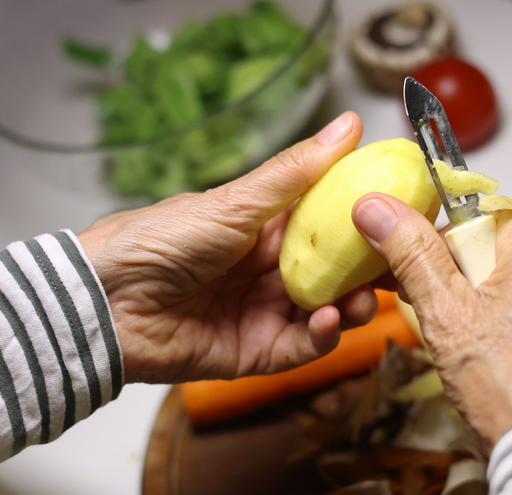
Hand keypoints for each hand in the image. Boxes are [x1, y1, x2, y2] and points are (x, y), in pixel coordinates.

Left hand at [79, 112, 377, 383]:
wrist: (107, 302)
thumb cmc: (163, 239)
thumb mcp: (237, 202)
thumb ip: (297, 172)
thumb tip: (349, 125)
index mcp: (268, 230)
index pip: (331, 226)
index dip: (367, 225)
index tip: (404, 219)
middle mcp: (272, 272)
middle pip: (337, 275)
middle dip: (369, 274)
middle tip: (399, 269)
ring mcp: (267, 313)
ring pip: (328, 313)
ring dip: (352, 307)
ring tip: (364, 298)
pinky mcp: (257, 353)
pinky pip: (301, 348)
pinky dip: (321, 337)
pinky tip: (328, 321)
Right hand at [352, 194, 511, 446]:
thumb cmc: (510, 391)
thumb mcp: (446, 317)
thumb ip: (413, 255)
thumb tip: (376, 207)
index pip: (478, 219)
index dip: (444, 251)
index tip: (430, 285)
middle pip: (507, 254)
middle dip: (473, 284)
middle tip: (456, 329)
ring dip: (504, 308)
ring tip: (489, 357)